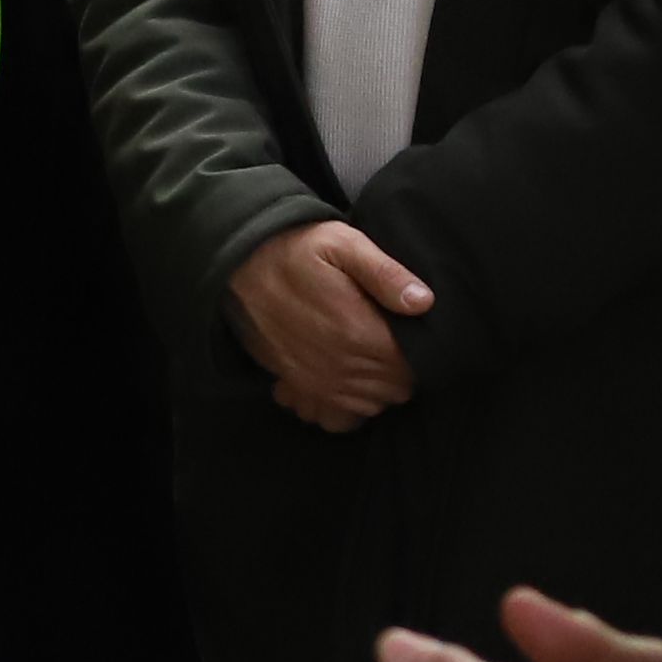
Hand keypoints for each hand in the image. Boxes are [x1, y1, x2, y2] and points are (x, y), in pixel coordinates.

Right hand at [228, 218, 430, 429]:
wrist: (237, 264)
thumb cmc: (295, 250)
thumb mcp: (343, 244)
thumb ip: (386, 273)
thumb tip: (423, 302)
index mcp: (357, 333)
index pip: (410, 369)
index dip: (419, 354)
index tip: (409, 334)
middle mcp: (337, 366)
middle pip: (393, 390)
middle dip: (400, 371)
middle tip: (391, 341)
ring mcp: (314, 380)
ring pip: (368, 405)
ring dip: (375, 387)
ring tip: (369, 356)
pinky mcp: (295, 385)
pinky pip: (334, 416)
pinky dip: (346, 405)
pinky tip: (345, 378)